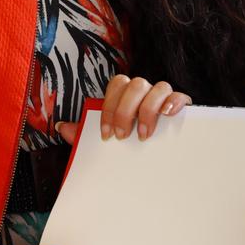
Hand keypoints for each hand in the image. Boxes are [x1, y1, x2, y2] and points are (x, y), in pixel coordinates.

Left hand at [54, 76, 190, 145]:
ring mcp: (165, 97)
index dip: (110, 108)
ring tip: (144, 136)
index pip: (117, 84)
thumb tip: (61, 127)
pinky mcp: (183, 106)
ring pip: (158, 87)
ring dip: (148, 111)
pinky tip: (167, 115)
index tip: (107, 134)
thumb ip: (84, 134)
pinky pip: (180, 96)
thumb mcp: (107, 140)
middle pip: (136, 84)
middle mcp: (146, 91)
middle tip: (122, 136)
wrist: (162, 161)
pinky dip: (173, 103)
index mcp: (127, 95)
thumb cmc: (130, 143)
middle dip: (126, 111)